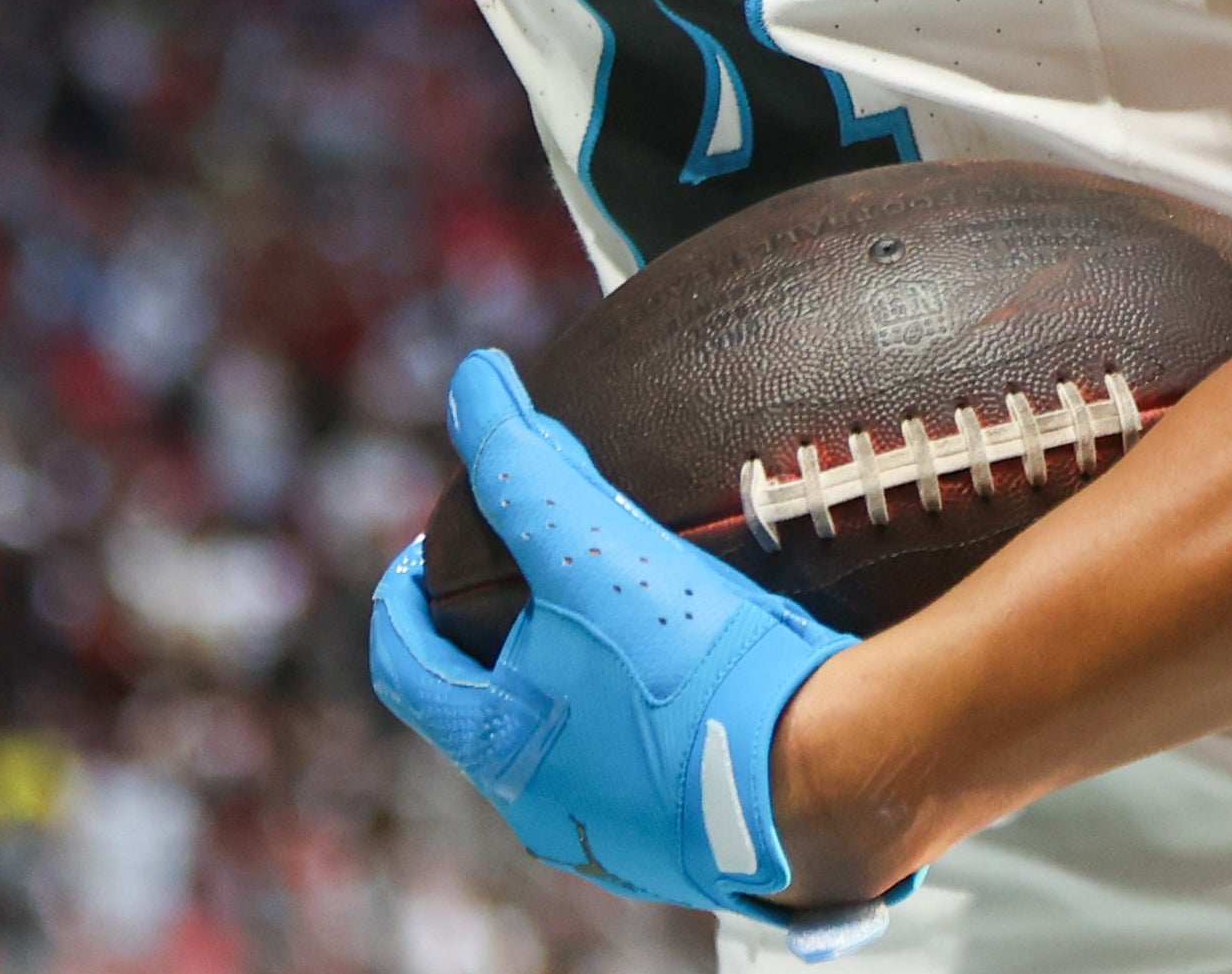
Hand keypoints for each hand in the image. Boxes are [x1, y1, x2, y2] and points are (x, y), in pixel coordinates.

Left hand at [370, 351, 913, 958]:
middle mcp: (543, 812)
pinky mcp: (694, 851)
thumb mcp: (595, 549)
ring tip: (621, 614)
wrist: (829, 774)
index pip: (403, 664)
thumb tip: (472, 381)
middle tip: (536, 572)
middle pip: (486, 705)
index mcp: (498, 746)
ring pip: (569, 744)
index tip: (423, 553)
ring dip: (576, 679)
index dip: (401, 597)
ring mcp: (620, 842)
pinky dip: (645, 723)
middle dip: (500, 631)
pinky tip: (691, 679)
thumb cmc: (693, 669)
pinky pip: (647, 777)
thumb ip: (523, 466)